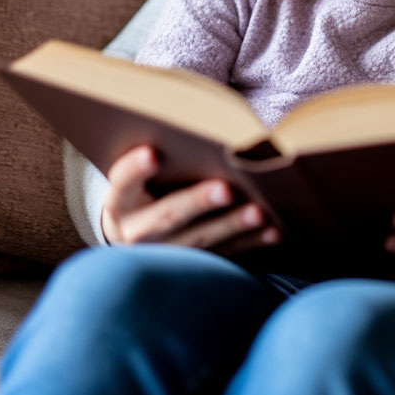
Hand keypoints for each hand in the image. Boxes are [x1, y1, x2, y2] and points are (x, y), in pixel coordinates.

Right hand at [101, 145, 279, 253]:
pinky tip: (274, 231)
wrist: (140, 234)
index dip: (134, 170)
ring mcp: (164, 256)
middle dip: (197, 202)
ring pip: (199, 242)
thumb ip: (161, 158)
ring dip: (231, 226)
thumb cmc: (149, 189)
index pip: (122, 184)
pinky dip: (251, 243)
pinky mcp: (192, 268)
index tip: (151, 153)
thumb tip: (201, 126)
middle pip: (166, 217)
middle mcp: (136, 234)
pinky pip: (224, 256)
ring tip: (258, 212)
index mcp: (121, 204)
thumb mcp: (142, 178)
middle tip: (225, 189)